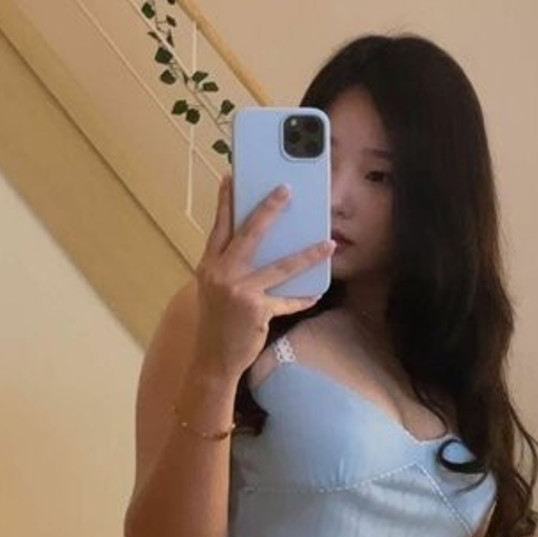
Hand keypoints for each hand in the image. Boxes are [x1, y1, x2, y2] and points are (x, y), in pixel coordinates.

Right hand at [192, 175, 334, 381]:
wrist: (212, 358)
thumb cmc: (216, 320)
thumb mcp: (213, 288)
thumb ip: (228, 265)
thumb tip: (255, 244)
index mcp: (209, 265)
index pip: (219, 227)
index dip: (225, 202)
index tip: (232, 178)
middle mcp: (222, 274)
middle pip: (249, 234)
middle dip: (269, 210)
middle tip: (287, 190)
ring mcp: (240, 292)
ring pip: (281, 266)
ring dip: (308, 255)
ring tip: (328, 243)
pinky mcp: (257, 311)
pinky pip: (288, 301)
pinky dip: (303, 298)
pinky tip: (318, 293)